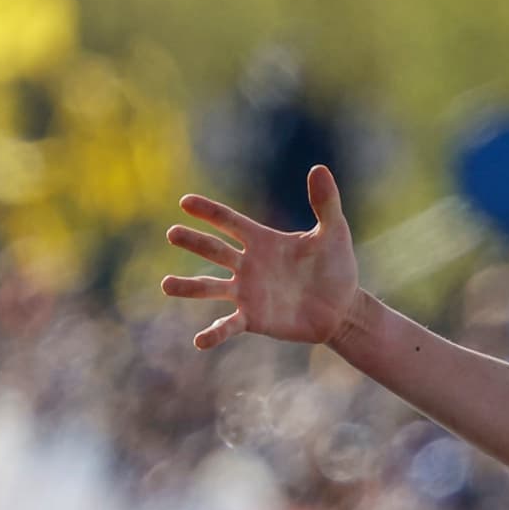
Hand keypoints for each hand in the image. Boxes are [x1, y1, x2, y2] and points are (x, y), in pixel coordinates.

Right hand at [162, 165, 360, 351]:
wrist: (343, 308)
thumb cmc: (336, 268)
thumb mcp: (334, 233)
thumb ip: (326, 203)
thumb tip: (319, 168)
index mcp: (262, 241)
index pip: (229, 221)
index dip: (208, 212)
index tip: (185, 202)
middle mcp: (248, 265)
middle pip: (214, 250)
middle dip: (193, 241)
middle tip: (172, 233)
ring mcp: (247, 292)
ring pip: (210, 287)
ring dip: (188, 287)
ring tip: (166, 284)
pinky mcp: (254, 318)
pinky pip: (229, 325)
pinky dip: (214, 334)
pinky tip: (199, 341)